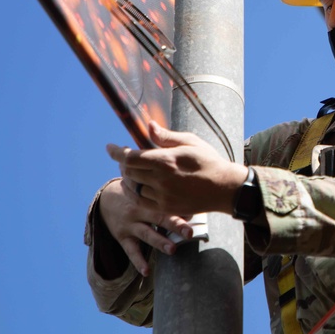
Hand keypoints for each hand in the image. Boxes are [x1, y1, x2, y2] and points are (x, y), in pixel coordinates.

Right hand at [97, 178, 191, 275]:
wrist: (105, 198)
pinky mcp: (122, 237)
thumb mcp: (148, 192)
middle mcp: (139, 210)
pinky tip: (147, 272)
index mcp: (149, 198)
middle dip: (175, 225)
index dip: (181, 208)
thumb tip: (192, 211)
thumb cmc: (137, 194)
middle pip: (159, 217)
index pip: (166, 203)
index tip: (196, 211)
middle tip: (190, 232)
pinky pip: (131, 251)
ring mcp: (130, 224)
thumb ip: (166, 199)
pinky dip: (138, 262)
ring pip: (146, 234)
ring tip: (172, 250)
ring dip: (160, 242)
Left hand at [107, 121, 246, 217]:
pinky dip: (134, 192)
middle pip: (129, 172)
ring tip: (132, 171)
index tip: (110, 148)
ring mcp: (163, 196)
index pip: (131, 157)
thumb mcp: (190, 142)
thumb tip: (149, 126)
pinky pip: (141, 201)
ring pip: (133, 187)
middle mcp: (162, 179)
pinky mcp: (166, 207)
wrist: (224, 188)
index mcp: (166, 160)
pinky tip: (137, 186)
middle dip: (123, 163)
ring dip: (128, 178)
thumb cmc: (208, 161)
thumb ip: (166, 137)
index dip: (117, 152)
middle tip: (127, 157)